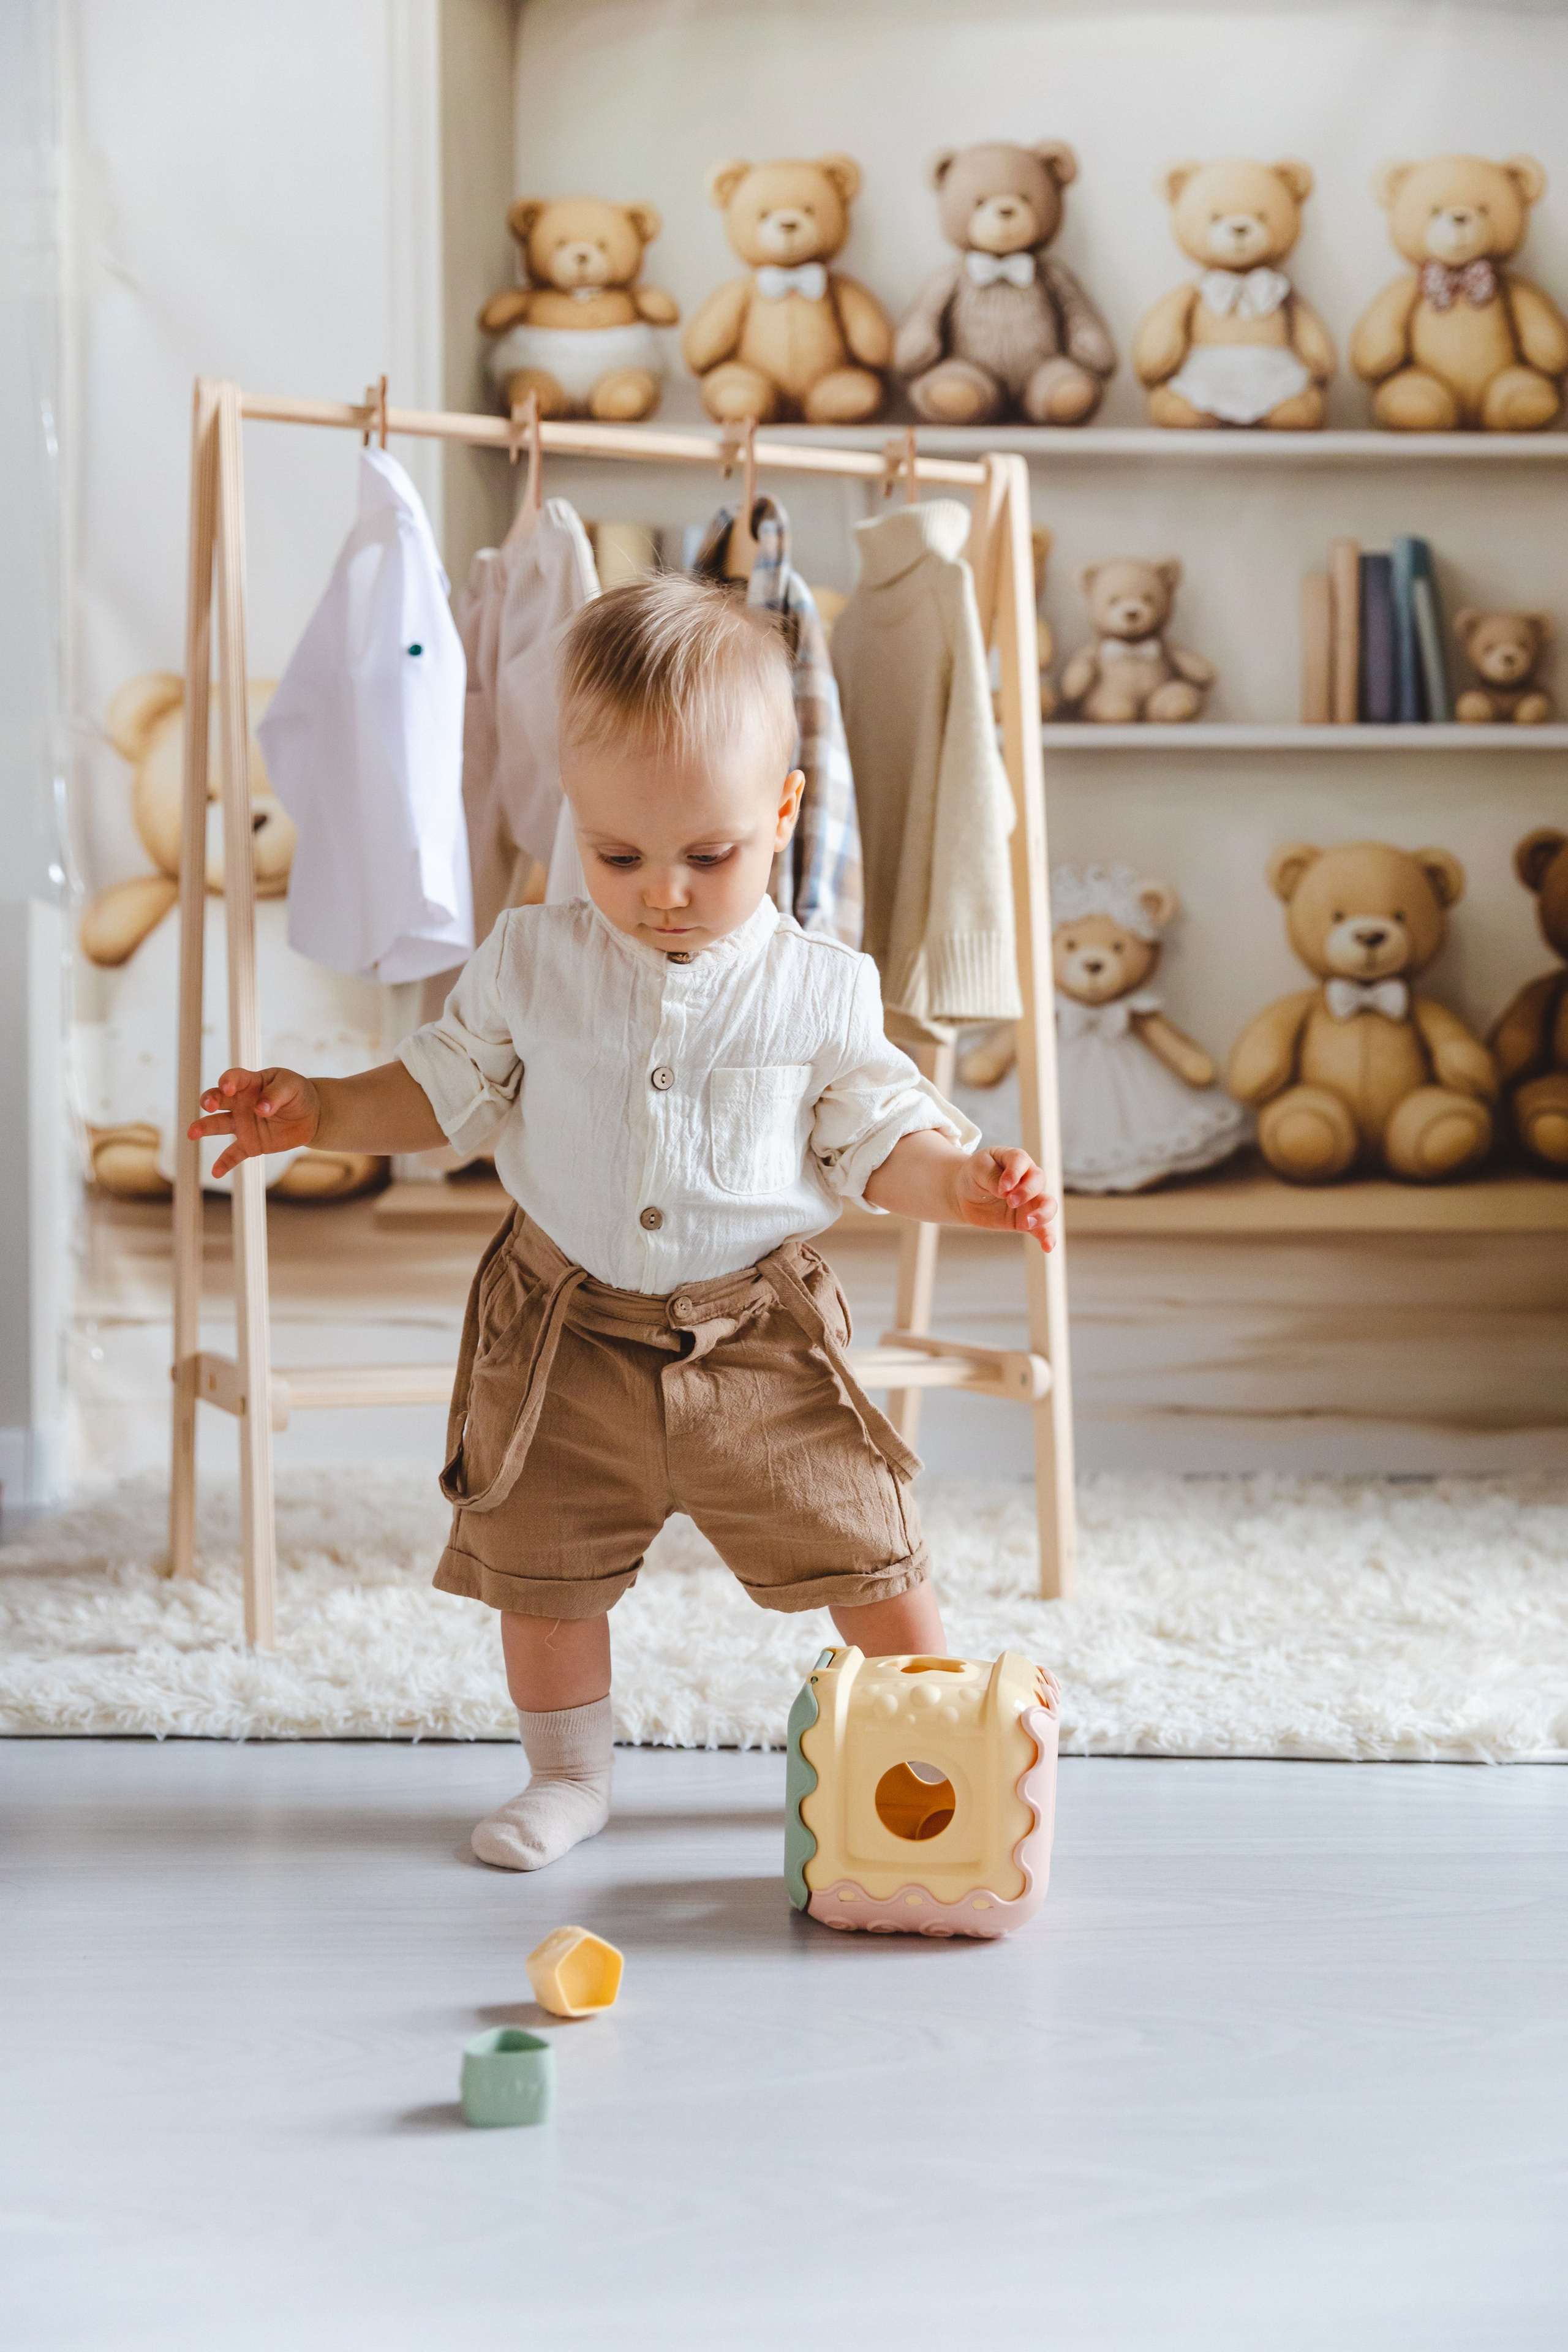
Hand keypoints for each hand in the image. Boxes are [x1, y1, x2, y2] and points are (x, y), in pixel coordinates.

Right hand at [187, 1066, 319, 1178]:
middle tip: (209, 1105)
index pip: (233, 1078)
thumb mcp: (291, 1087)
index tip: (228, 1087)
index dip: (228, 1081)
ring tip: (192, 1133)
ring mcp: (242, 1124)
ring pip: (219, 1125)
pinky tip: (216, 1172)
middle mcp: (240, 1103)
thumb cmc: (296, 1094)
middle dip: (210, 1100)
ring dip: (204, 1127)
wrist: (311, 1115)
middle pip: (218, 1099)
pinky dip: (224, 1163)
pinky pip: (233, 1154)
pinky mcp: (249, 1144)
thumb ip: (275, 1095)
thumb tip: (260, 1109)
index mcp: (250, 1083)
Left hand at [951, 1145, 1057, 1250]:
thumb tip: (1005, 1191)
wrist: (965, 1194)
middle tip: (1009, 1201)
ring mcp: (1029, 1200)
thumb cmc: (974, 1175)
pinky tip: (1048, 1246)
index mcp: (1015, 1159)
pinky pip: (1042, 1228)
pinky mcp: (1026, 1219)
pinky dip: (1047, 1237)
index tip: (1003, 1186)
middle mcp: (1027, 1178)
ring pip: (1048, 1204)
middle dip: (1026, 1191)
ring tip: (1027, 1223)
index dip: (1015, 1173)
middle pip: (1039, 1180)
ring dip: (1042, 1214)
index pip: (1021, 1160)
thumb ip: (991, 1177)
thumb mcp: (977, 1169)